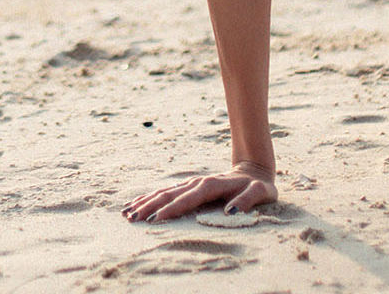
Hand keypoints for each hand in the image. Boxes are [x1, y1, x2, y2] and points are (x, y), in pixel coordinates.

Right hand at [122, 160, 275, 222]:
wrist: (254, 169)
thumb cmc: (259, 185)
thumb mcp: (262, 192)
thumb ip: (248, 200)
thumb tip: (230, 211)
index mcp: (212, 185)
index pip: (188, 198)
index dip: (171, 209)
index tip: (155, 220)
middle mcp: (198, 182)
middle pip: (169, 194)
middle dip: (149, 206)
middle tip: (132, 219)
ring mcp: (192, 183)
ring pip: (164, 192)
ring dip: (145, 202)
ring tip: (127, 213)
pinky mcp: (189, 186)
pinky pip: (166, 192)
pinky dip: (150, 198)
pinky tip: (137, 204)